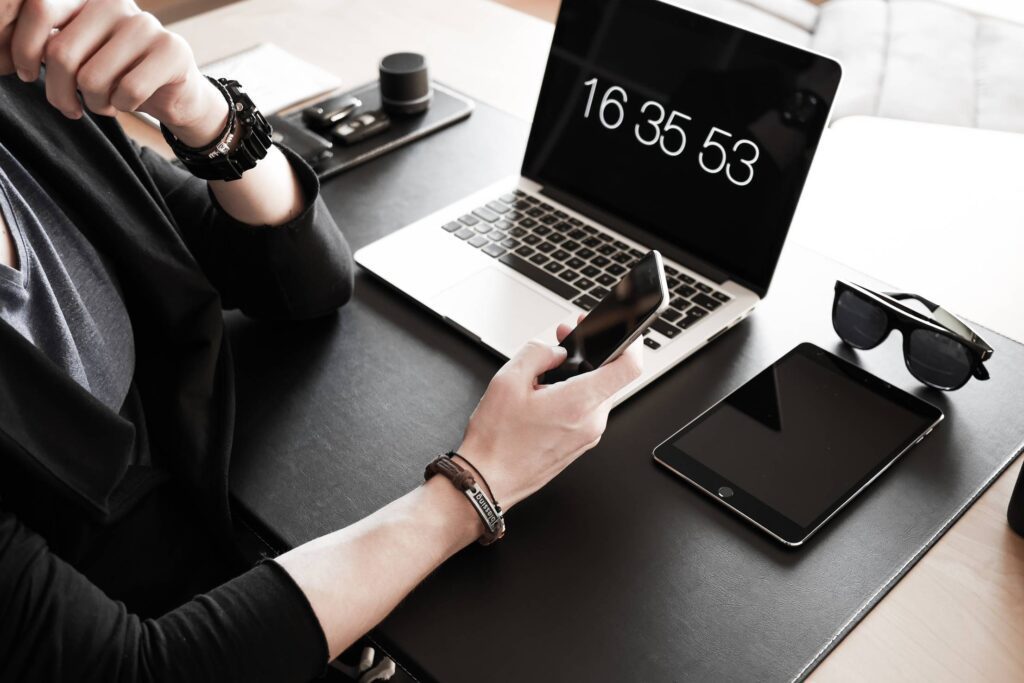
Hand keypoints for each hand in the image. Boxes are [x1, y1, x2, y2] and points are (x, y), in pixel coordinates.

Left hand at [0, 0, 226, 144]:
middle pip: (63, 53)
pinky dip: (122, 106)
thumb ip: (51, 45)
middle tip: (70, 106)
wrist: (176, 93)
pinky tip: (127, 103)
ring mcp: (145, 25)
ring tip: (105, 102)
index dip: (24, 48)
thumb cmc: (118, 75)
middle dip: (60, 92)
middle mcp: (114, 3)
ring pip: (93, 77)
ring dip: (95, 103)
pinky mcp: (172, 50)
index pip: (40, 9)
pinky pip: (128, 90)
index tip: (28, 75)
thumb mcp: (78, 54)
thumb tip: (8, 55)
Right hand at [457, 319, 642, 508]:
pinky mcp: (580, 444)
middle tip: (564, 339)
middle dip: (589, 353)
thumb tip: (556, 349)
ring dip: (578, 375)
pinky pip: (587, 411)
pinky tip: (546, 394)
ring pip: (597, 393)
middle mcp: (591, 422)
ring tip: (546, 372)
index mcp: (579, 403)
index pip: (628, 367)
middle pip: (610, 377)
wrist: (488, 480)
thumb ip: (537, 353)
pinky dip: (574, 395)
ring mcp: (588, 436)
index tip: (622, 330)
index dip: (630, 341)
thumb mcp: (507, 381)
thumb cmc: (496, 440)